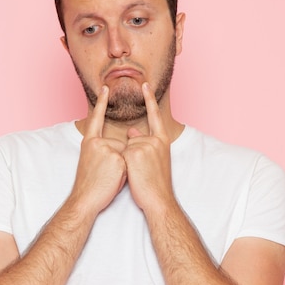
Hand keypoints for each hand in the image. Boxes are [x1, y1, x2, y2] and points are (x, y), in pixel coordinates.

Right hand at [70, 85, 127, 215]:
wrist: (85, 199)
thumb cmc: (90, 183)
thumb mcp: (93, 160)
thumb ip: (104, 147)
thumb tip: (122, 140)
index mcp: (89, 141)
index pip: (96, 118)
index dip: (101, 102)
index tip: (105, 87)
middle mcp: (97, 142)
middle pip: (120, 143)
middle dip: (120, 158)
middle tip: (105, 173)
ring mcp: (107, 149)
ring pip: (126, 152)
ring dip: (124, 165)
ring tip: (109, 177)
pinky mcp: (117, 158)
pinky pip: (129, 161)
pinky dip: (126, 171)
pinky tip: (114, 178)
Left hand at [122, 82, 173, 212]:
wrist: (158, 200)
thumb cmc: (155, 183)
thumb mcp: (155, 159)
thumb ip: (144, 143)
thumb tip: (132, 131)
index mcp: (163, 140)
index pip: (155, 115)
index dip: (149, 99)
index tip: (145, 83)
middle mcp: (155, 140)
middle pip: (134, 138)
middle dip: (133, 154)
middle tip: (144, 172)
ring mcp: (145, 146)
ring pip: (127, 146)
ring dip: (128, 161)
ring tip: (140, 175)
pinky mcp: (134, 153)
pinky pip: (121, 153)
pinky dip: (123, 164)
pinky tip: (134, 174)